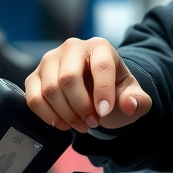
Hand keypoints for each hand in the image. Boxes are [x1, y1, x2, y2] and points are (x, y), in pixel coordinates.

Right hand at [25, 36, 151, 133]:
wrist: (96, 93)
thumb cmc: (114, 92)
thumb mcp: (132, 97)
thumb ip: (138, 101)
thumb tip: (129, 104)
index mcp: (99, 47)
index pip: (100, 66)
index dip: (102, 92)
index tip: (103, 113)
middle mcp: (72, 47)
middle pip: (69, 78)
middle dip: (81, 107)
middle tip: (93, 123)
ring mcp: (50, 60)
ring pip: (50, 90)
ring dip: (66, 114)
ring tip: (81, 125)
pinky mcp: (35, 76)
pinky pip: (33, 98)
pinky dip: (48, 116)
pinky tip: (62, 123)